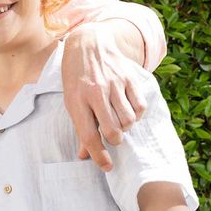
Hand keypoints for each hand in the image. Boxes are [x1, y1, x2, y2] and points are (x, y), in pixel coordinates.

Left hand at [61, 24, 146, 170]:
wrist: (88, 43)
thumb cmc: (77, 77)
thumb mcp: (72, 101)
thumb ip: (81, 128)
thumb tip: (85, 156)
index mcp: (77, 100)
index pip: (89, 135)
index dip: (99, 155)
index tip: (107, 167)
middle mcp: (95, 92)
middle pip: (113, 130)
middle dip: (115, 140)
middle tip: (113, 135)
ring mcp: (114, 83)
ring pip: (128, 120)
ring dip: (126, 126)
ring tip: (119, 120)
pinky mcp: (128, 77)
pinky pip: (139, 106)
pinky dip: (137, 114)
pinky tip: (129, 110)